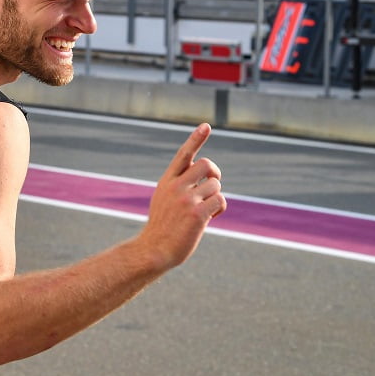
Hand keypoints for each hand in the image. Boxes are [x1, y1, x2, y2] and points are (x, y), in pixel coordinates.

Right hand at [140, 123, 226, 268]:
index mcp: (167, 181)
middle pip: (207, 165)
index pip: (184, 154)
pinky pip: (220, 201)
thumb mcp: (164, 199)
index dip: (196, 139)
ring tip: (206, 210)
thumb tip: (208, 176)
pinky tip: (210, 218)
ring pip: (216, 185)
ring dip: (216, 197)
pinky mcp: (197, 214)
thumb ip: (180, 184)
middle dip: (215, 172)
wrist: (154, 249)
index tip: (206, 126)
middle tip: (213, 184)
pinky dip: (220, 209)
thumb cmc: (163, 226)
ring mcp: (186, 199)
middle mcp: (176, 186)